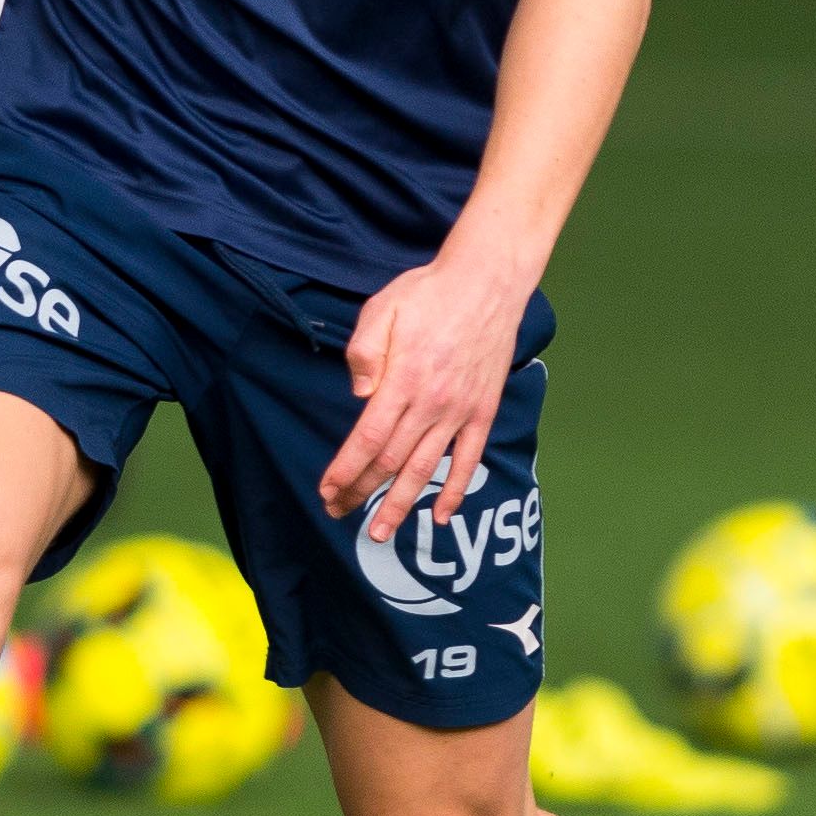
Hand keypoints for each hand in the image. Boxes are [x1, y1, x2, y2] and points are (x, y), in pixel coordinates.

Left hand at [317, 246, 530, 527]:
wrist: (487, 282)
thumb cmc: (429, 292)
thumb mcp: (383, 308)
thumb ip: (366, 352)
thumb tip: (360, 396)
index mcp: (403, 380)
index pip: (368, 439)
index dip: (346, 470)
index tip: (327, 491)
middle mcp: (432, 404)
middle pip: (391, 462)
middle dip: (361, 492)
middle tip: (338, 514)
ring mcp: (460, 411)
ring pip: (426, 470)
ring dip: (400, 504)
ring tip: (380, 533)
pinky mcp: (483, 411)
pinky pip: (469, 460)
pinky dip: (454, 490)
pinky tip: (440, 515)